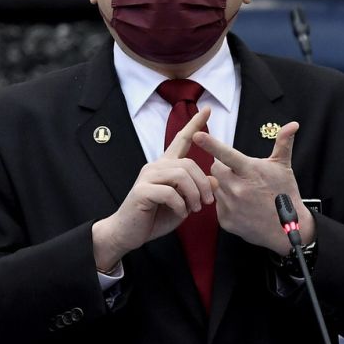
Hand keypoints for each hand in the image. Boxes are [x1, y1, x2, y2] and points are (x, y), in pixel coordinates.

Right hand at [92, 108, 213, 270]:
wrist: (128, 233)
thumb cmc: (155, 217)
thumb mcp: (183, 203)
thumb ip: (196, 190)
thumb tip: (215, 180)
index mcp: (165, 166)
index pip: (181, 140)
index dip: (194, 125)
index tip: (207, 110)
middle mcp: (155, 167)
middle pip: (189, 163)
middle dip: (203, 184)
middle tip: (207, 203)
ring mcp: (147, 177)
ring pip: (181, 175)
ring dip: (194, 195)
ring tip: (195, 209)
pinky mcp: (142, 190)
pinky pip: (169, 193)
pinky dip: (180, 205)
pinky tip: (180, 212)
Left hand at [192, 122, 313, 255]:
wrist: (286, 230)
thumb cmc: (285, 195)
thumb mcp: (284, 168)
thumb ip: (283, 143)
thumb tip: (293, 124)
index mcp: (250, 172)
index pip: (226, 154)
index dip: (210, 144)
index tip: (197, 135)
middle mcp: (237, 188)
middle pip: (215, 169)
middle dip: (223, 169)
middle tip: (238, 174)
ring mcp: (230, 205)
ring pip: (215, 186)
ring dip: (224, 186)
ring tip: (242, 192)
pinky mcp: (225, 220)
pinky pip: (217, 205)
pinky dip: (225, 203)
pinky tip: (240, 206)